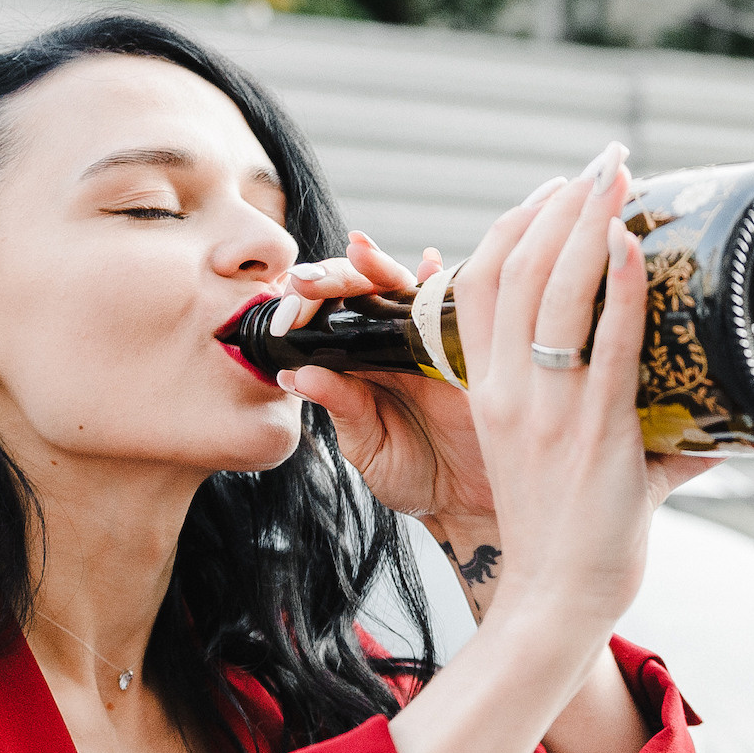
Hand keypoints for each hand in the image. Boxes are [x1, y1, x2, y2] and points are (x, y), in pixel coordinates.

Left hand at [272, 233, 490, 518]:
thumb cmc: (417, 475)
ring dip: (379, 266)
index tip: (283, 316)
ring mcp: (430, 341)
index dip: (304, 308)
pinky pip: (456, 305)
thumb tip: (296, 376)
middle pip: (361, 291)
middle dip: (332, 277)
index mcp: (360, 364)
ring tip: (357, 251)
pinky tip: (431, 264)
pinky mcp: (466, 348)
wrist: (470, 501)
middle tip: (305, 281)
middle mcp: (392, 345)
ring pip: (403, 287)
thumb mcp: (368, 448)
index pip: (326, 319)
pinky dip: (443, 280)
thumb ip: (342, 408)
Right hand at [441, 142, 720, 636]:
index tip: (555, 189)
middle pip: (518, 267)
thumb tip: (707, 415)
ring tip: (619, 178)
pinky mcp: (594, 431)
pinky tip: (632, 246)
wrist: (556, 597)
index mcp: (484, 390)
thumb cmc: (565, 533)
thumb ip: (616, 421)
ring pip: (554, 290)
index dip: (515, 222)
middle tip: (604, 163)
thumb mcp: (551, 457)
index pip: (480, 281)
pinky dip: (618, 287)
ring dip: (589, 222)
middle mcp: (505, 391)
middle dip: (562, 201)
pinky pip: (605, 343)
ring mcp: (547, 409)